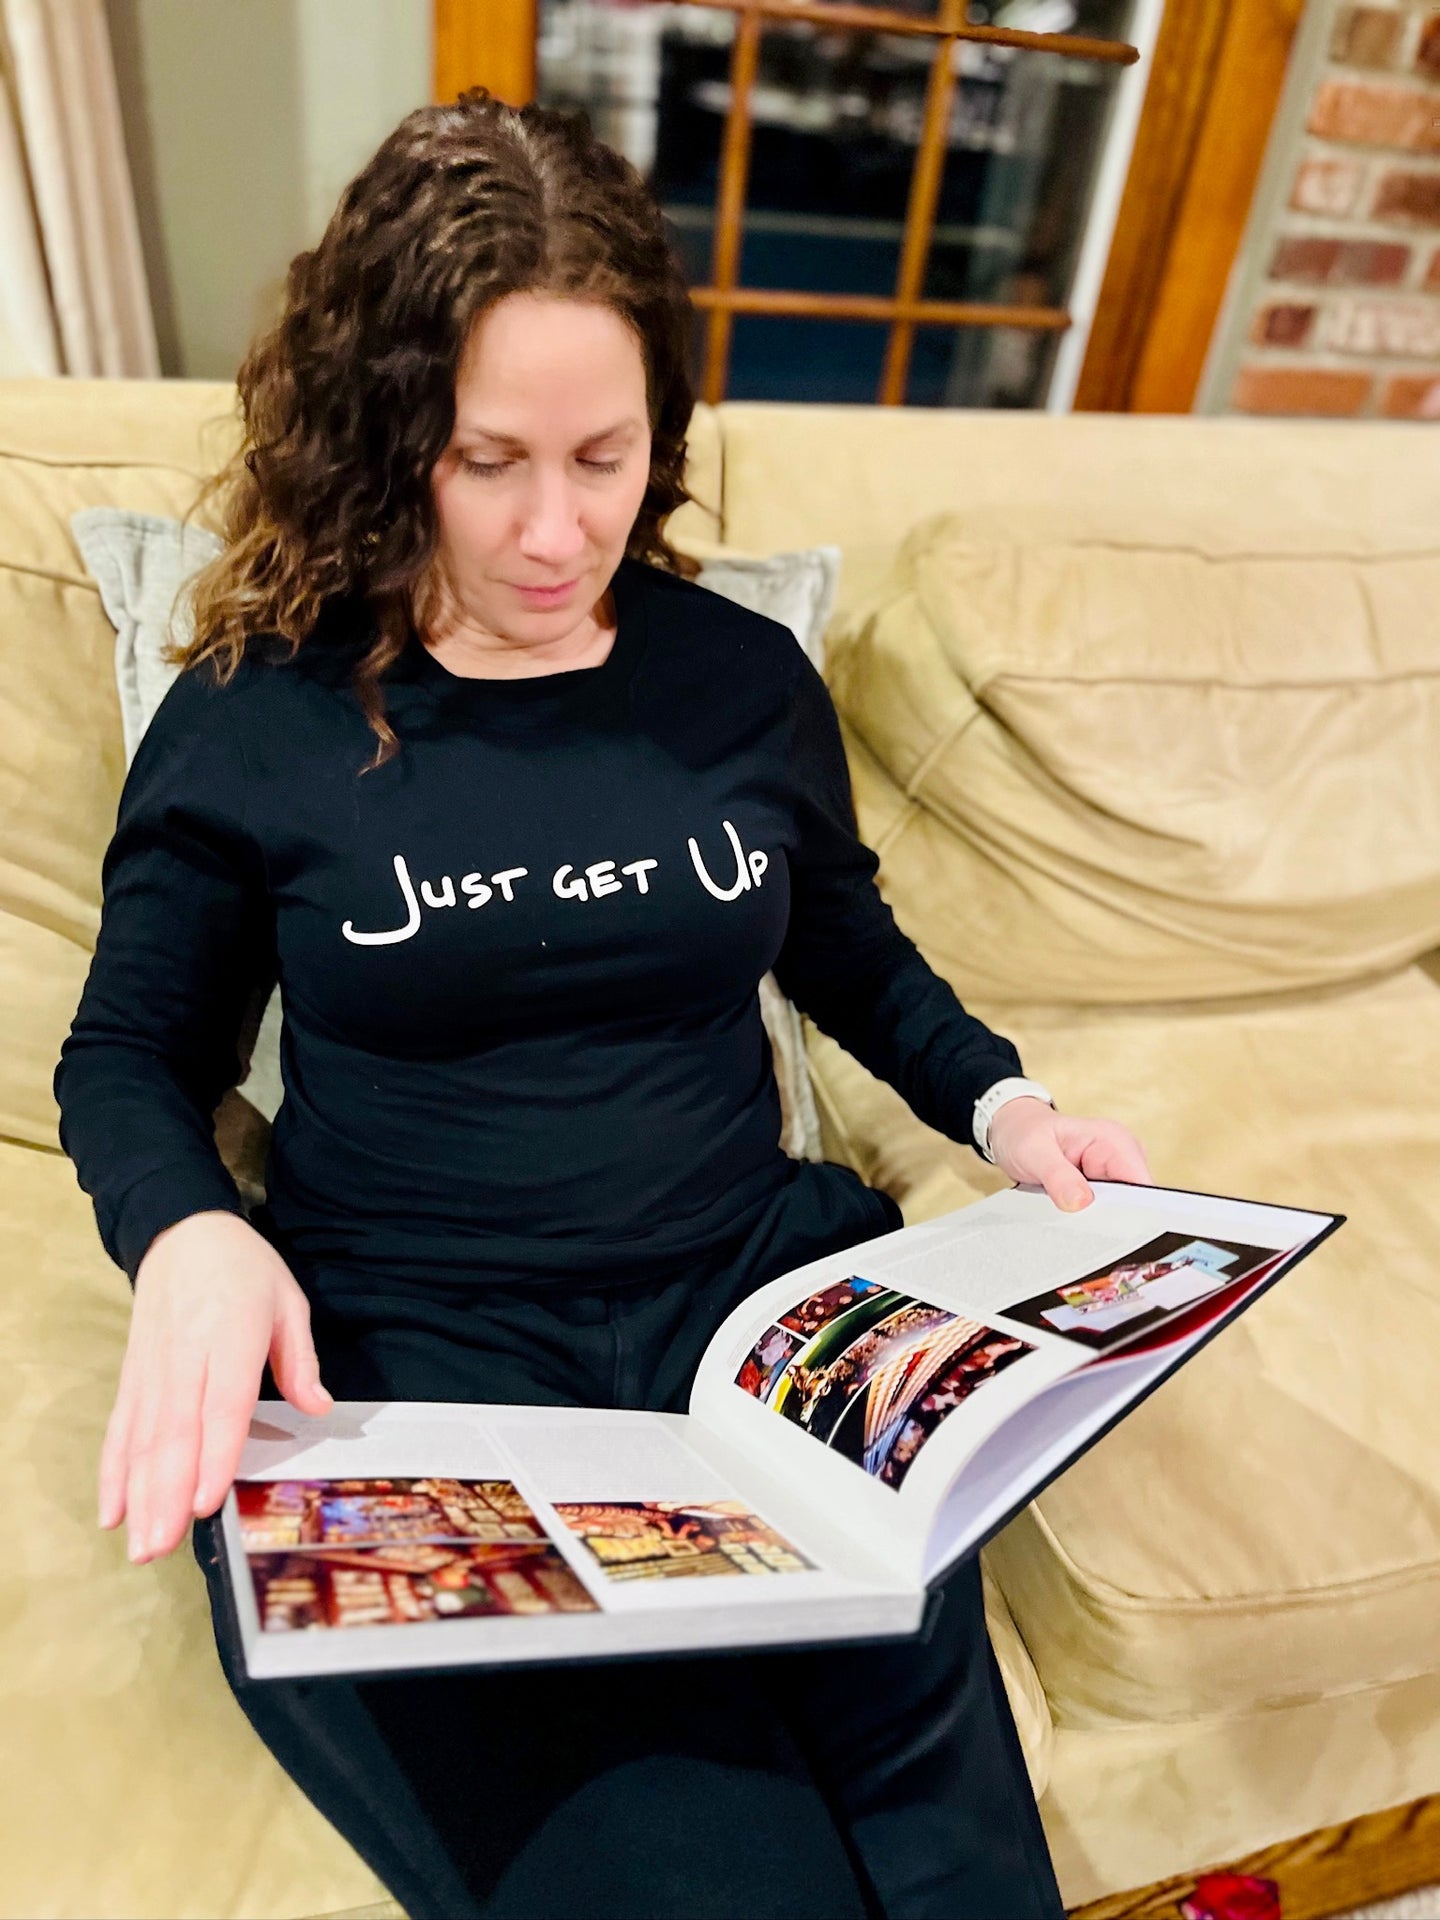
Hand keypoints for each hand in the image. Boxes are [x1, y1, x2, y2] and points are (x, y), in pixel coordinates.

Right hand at [100, 1210, 332, 1565]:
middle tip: (164, 1547)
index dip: (213, 1455)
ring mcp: (152, 1367)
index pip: (221, 1404)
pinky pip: (120, 1428)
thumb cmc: (244, 1268)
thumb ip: (300, 1359)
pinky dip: (113, 1471)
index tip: (205, 1503)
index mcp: (230, 1335)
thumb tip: (320, 1409)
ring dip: (139, 1495)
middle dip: (166, 1494)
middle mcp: (185, 1355)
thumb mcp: (287, 1300)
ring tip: (141, 1545)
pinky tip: (112, 1511)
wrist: (182, 1230)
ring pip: (142, 1439)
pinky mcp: (132, 1374)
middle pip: (174, 1432)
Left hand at [986, 1099, 1151, 1211]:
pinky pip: (1107, 1212)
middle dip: (1112, 1221)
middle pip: (1135, 1203)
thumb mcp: (1034, 1151)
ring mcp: (1114, 1173)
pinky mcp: (1104, 1188)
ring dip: (1100, 1222)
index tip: (1108, 1229)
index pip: (1141, 1185)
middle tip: (1079, 1226)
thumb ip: (1058, 1176)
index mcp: (1114, 1140)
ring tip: (1070, 1217)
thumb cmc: (1024, 1132)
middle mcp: (1121, 1156)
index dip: (1132, 1212)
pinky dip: (1093, 1220)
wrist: (1013, 1131)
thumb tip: (1081, 1202)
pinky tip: (1072, 1220)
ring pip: (1122, 1212)